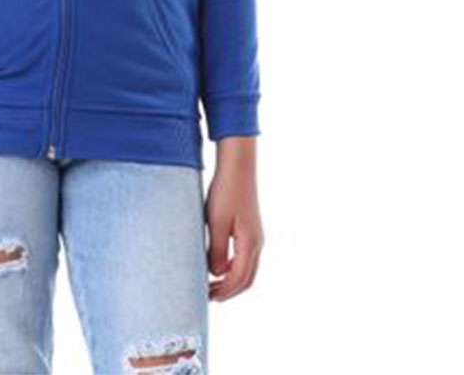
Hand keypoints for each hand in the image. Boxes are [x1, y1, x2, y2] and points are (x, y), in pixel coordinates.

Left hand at [205, 138, 262, 301]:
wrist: (238, 167)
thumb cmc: (226, 192)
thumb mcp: (216, 223)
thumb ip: (216, 250)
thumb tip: (216, 273)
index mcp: (250, 244)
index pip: (238, 279)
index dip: (223, 291)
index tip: (206, 297)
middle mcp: (257, 243)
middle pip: (246, 279)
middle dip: (229, 291)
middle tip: (208, 296)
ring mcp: (256, 236)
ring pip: (247, 270)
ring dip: (231, 281)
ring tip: (212, 284)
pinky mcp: (251, 229)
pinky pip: (245, 258)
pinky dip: (233, 268)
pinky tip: (218, 264)